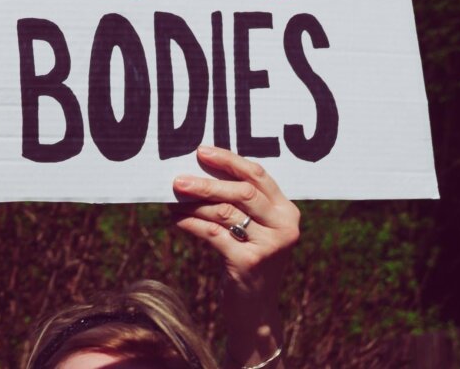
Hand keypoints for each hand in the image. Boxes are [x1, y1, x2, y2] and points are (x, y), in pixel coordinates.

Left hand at [171, 144, 299, 291]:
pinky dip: (190, 223)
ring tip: (172, 200)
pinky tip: (176, 219)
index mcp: (287, 211)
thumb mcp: (255, 230)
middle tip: (177, 180)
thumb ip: (240, 203)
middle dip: (206, 184)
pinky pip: (212, 233)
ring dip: (193, 204)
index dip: (229, 160)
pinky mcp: (249, 263)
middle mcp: (285, 227)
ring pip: (224, 212)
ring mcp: (270, 246)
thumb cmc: (248, 259)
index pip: (258, 175)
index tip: (201, 151)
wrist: (255, 309)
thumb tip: (198, 168)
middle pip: (242, 193)